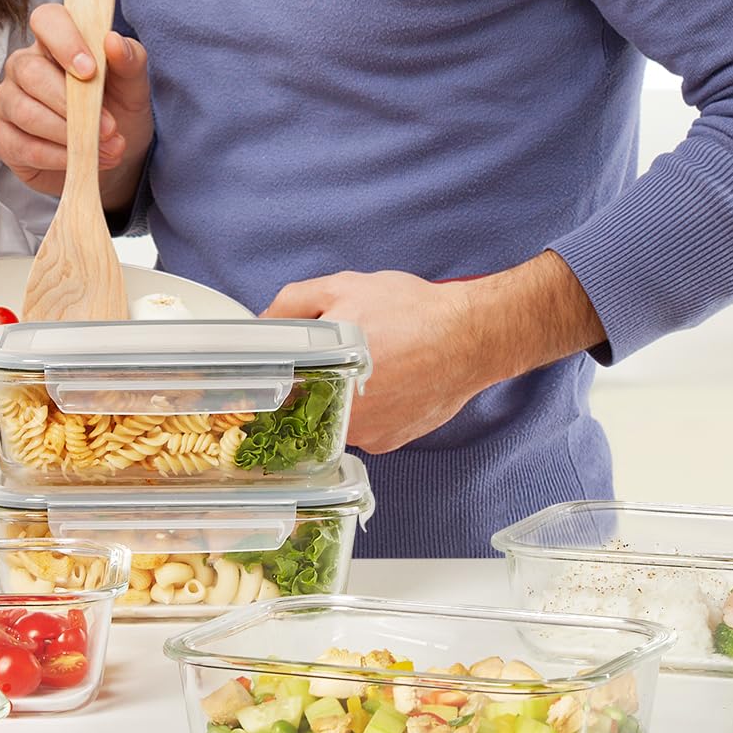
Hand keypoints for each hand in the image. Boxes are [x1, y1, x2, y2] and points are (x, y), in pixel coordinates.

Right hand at [0, 6, 152, 208]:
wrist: (113, 157)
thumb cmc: (117, 110)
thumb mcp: (134, 86)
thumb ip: (129, 59)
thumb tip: (113, 41)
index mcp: (56, 42)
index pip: (46, 20)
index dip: (65, 41)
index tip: (90, 71)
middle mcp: (24, 67)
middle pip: (30, 72)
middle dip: (71, 104)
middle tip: (108, 127)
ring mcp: (9, 102)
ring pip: (24, 111)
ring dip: (68, 134)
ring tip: (102, 148)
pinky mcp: (4, 139)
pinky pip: (22, 146)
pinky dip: (56, 156)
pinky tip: (79, 159)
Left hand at [265, 254, 603, 452]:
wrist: (471, 336)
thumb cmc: (410, 312)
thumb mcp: (341, 288)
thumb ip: (291, 304)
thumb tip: (262, 322)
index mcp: (319, 382)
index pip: (275, 392)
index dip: (273, 378)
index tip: (274, 371)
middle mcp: (340, 419)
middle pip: (302, 408)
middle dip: (309, 384)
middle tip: (330, 357)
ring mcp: (367, 436)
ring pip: (333, 420)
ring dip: (339, 398)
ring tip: (366, 366)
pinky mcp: (390, 443)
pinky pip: (362, 429)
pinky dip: (367, 409)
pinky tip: (384, 382)